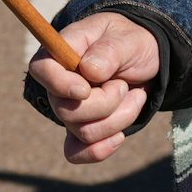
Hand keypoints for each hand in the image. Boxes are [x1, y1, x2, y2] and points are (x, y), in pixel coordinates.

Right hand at [27, 12, 161, 164]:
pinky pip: (76, 152)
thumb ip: (109, 51)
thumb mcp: (129, 39)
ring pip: (83, 132)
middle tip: (124, 84)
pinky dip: (100, 149)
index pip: (41, 69)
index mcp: (64, 51)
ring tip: (134, 95)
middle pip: (66, 110)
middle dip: (106, 103)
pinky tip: (119, 138)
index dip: (59, 84)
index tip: (85, 90)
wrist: (150, 63)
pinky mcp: (81, 129)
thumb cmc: (133, 44)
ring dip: (119, 117)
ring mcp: (69, 109)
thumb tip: (89, 70)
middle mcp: (60, 84)